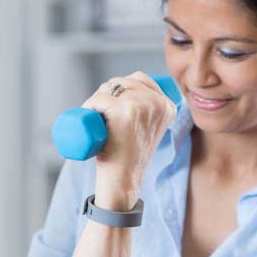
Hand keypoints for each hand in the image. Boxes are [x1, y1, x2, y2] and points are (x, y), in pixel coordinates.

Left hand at [82, 72, 176, 207]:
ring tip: (98, 120)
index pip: (139, 78)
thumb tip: (135, 93)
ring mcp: (142, 105)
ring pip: (109, 88)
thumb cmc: (129, 154)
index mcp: (167, 105)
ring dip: (97, 100)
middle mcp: (158, 102)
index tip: (112, 108)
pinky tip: (92, 120)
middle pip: (122, 81)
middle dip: (106, 93)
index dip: (120, 90)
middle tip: (101, 117)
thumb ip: (150, 112)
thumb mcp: (148, 128)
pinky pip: (99, 99)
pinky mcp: (125, 110)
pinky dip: (89, 106)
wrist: (124, 178)